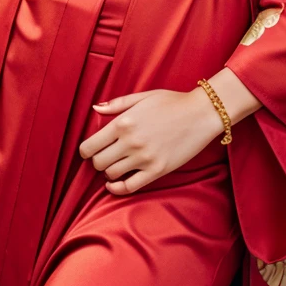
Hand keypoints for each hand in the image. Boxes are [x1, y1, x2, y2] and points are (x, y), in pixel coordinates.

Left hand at [79, 88, 224, 194]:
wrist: (200, 114)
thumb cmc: (171, 102)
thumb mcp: (142, 97)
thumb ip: (117, 104)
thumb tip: (95, 108)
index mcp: (123, 122)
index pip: (91, 145)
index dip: (85, 150)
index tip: (88, 151)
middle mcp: (131, 142)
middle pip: (99, 162)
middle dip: (97, 161)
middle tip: (103, 156)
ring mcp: (144, 158)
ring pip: (112, 175)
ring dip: (108, 172)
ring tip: (114, 165)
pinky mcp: (157, 170)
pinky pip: (130, 187)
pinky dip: (117, 189)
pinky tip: (114, 184)